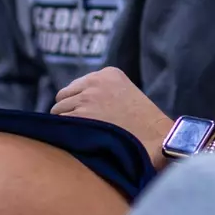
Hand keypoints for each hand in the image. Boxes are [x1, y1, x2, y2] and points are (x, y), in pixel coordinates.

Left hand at [52, 67, 173, 162]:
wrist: (157, 137)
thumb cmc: (145, 123)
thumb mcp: (127, 94)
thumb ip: (103, 92)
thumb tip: (74, 104)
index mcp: (108, 74)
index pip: (76, 85)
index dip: (78, 103)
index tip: (88, 115)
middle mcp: (94, 83)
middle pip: (63, 96)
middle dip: (69, 110)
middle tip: (82, 127)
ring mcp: (86, 99)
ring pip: (57, 110)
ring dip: (66, 123)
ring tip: (82, 135)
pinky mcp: (79, 117)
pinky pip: (58, 124)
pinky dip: (64, 133)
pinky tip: (79, 140)